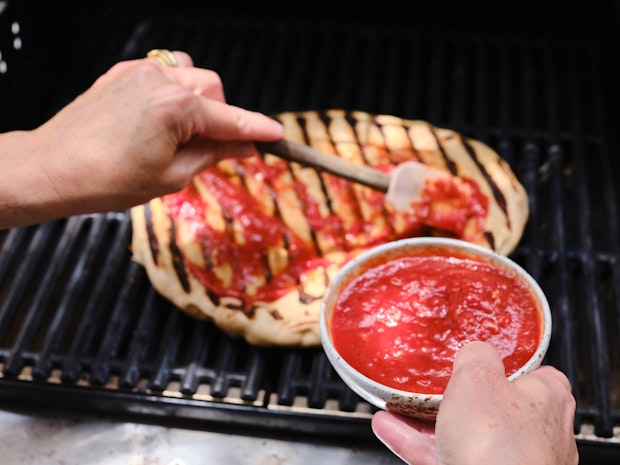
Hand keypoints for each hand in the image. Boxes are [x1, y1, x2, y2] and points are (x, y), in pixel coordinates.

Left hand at [0, 51, 282, 227]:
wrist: (54, 168)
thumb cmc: (109, 180)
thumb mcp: (172, 176)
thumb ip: (213, 155)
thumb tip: (244, 146)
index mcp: (177, 109)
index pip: (231, 119)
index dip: (257, 129)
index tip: (277, 134)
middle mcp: (162, 81)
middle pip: (214, 90)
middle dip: (220, 116)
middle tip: (211, 148)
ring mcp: (140, 72)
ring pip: (191, 75)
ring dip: (198, 100)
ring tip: (182, 131)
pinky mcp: (122, 72)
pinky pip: (163, 71)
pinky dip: (173, 90)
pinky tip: (160, 116)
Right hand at [371, 341, 577, 464]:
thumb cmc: (498, 447)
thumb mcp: (477, 376)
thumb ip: (476, 355)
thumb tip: (474, 351)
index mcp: (547, 400)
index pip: (533, 374)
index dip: (503, 365)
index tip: (477, 361)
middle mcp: (538, 435)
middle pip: (491, 406)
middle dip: (455, 397)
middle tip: (433, 387)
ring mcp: (512, 464)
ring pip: (464, 436)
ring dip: (426, 421)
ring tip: (398, 405)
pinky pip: (444, 458)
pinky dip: (417, 443)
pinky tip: (390, 428)